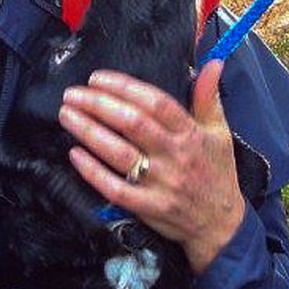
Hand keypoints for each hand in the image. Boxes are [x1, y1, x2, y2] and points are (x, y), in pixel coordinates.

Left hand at [58, 59, 244, 273]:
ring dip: (89, 132)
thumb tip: (212, 62)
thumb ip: (209, 97)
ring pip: (119, 154)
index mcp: (191, 134)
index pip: (155, 103)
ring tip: (67, 115)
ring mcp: (161, 183)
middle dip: (98, 105)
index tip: (97, 78)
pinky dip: (93, 171)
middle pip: (133, 124)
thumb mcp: (220, 132)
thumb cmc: (218, 173)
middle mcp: (175, 156)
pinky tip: (75, 154)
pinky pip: (115, 189)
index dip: (124, 87)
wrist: (221, 225)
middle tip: (73, 94)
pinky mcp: (149, 208)